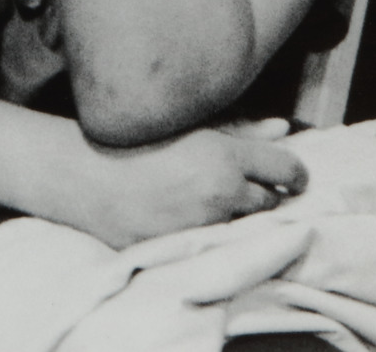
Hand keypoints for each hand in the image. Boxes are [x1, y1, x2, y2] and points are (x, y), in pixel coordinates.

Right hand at [43, 123, 303, 248]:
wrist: (81, 174)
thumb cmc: (132, 140)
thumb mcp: (188, 126)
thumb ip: (241, 129)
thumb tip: (283, 128)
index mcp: (225, 157)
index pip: (288, 170)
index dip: (294, 173)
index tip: (288, 176)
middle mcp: (221, 193)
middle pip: (270, 202)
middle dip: (261, 194)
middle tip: (238, 185)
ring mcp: (203, 226)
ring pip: (244, 225)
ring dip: (235, 215)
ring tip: (206, 200)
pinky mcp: (186, 249)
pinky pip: (216, 244)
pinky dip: (210, 233)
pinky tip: (187, 218)